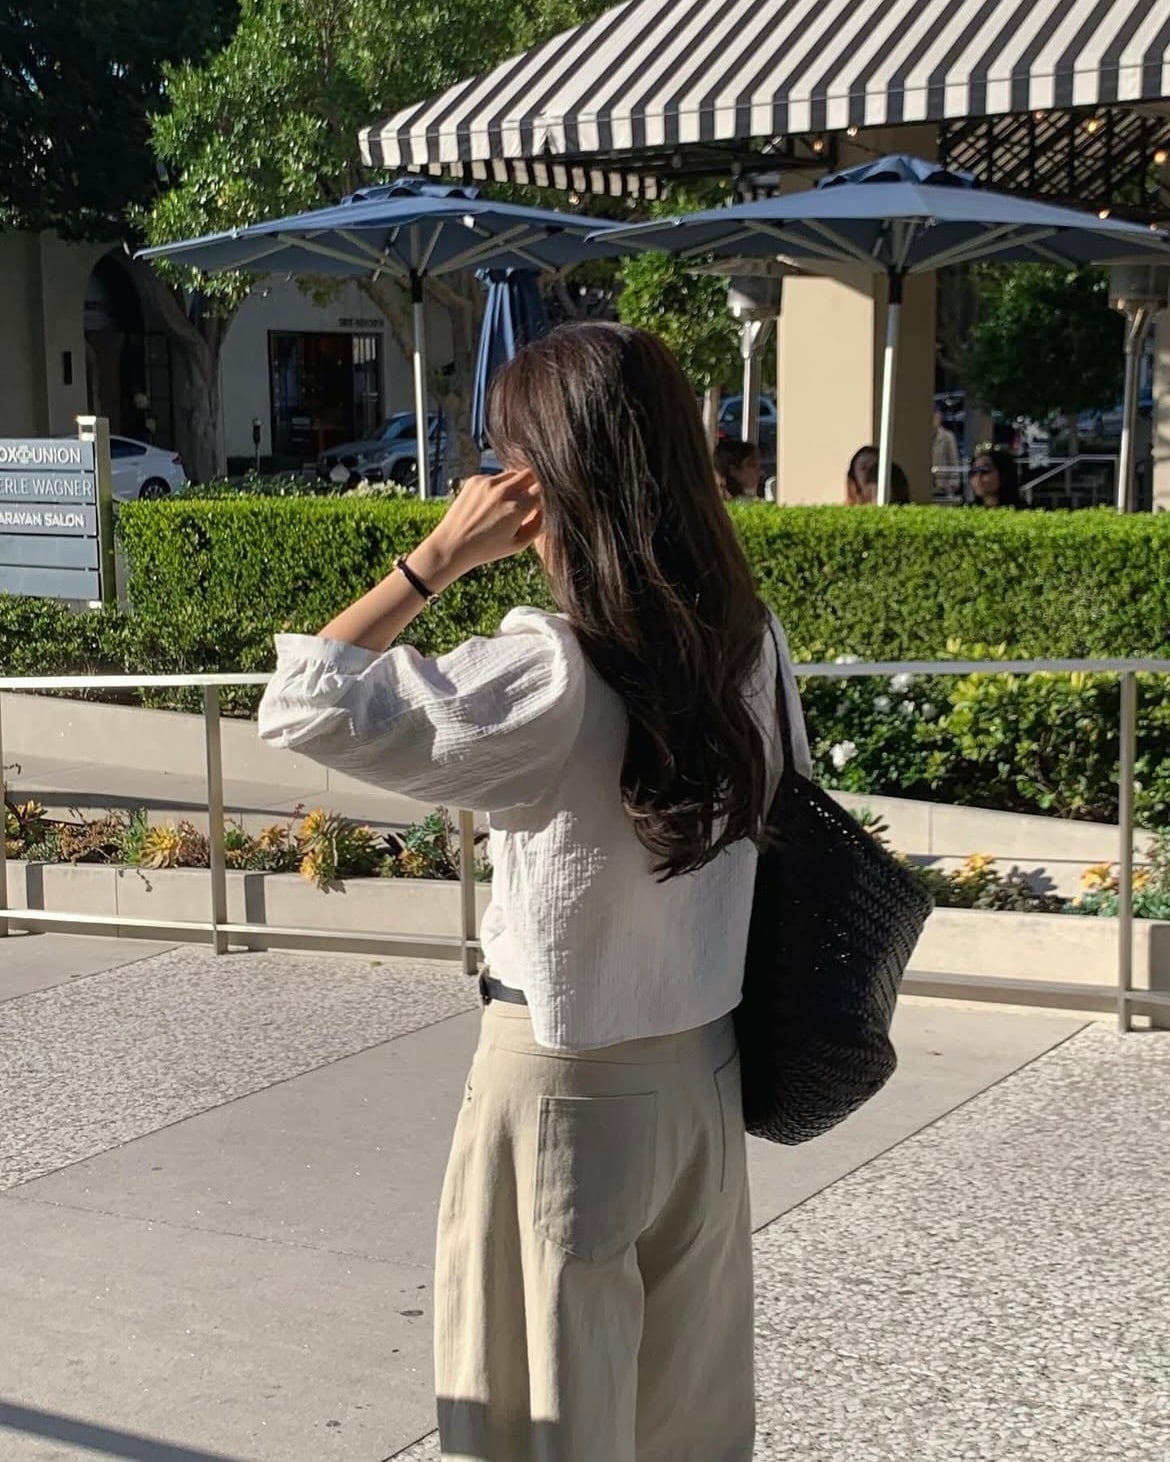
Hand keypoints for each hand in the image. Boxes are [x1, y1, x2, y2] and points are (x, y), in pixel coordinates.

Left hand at [428, 469, 542, 576]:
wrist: (452, 544)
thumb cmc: (486, 549)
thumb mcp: (518, 544)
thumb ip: (538, 525)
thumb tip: (547, 509)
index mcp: (516, 508)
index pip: (543, 491)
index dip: (547, 497)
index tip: (543, 503)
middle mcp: (503, 491)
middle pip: (531, 474)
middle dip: (535, 484)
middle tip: (530, 499)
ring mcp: (488, 483)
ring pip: (513, 474)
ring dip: (517, 485)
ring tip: (508, 504)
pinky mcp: (475, 480)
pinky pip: (496, 477)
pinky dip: (499, 486)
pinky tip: (491, 503)